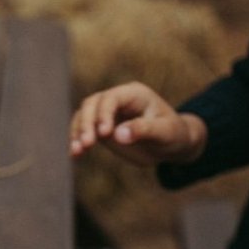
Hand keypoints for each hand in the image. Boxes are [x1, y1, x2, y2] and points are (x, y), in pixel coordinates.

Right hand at [69, 81, 206, 165]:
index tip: (104, 134)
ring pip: (83, 116)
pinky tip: (74, 155)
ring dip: (77, 133)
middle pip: (92, 104)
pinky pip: (83, 130)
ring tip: (77, 152)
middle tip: (87, 145)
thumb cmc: (173, 134)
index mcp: (134, 94)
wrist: (171, 145)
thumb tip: (118, 135)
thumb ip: (143, 130)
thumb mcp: (165, 132)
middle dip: (86, 123)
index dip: (104, 114)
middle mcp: (117, 99)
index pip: (111, 98)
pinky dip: (77, 141)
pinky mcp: (101, 128)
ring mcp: (107, 113)